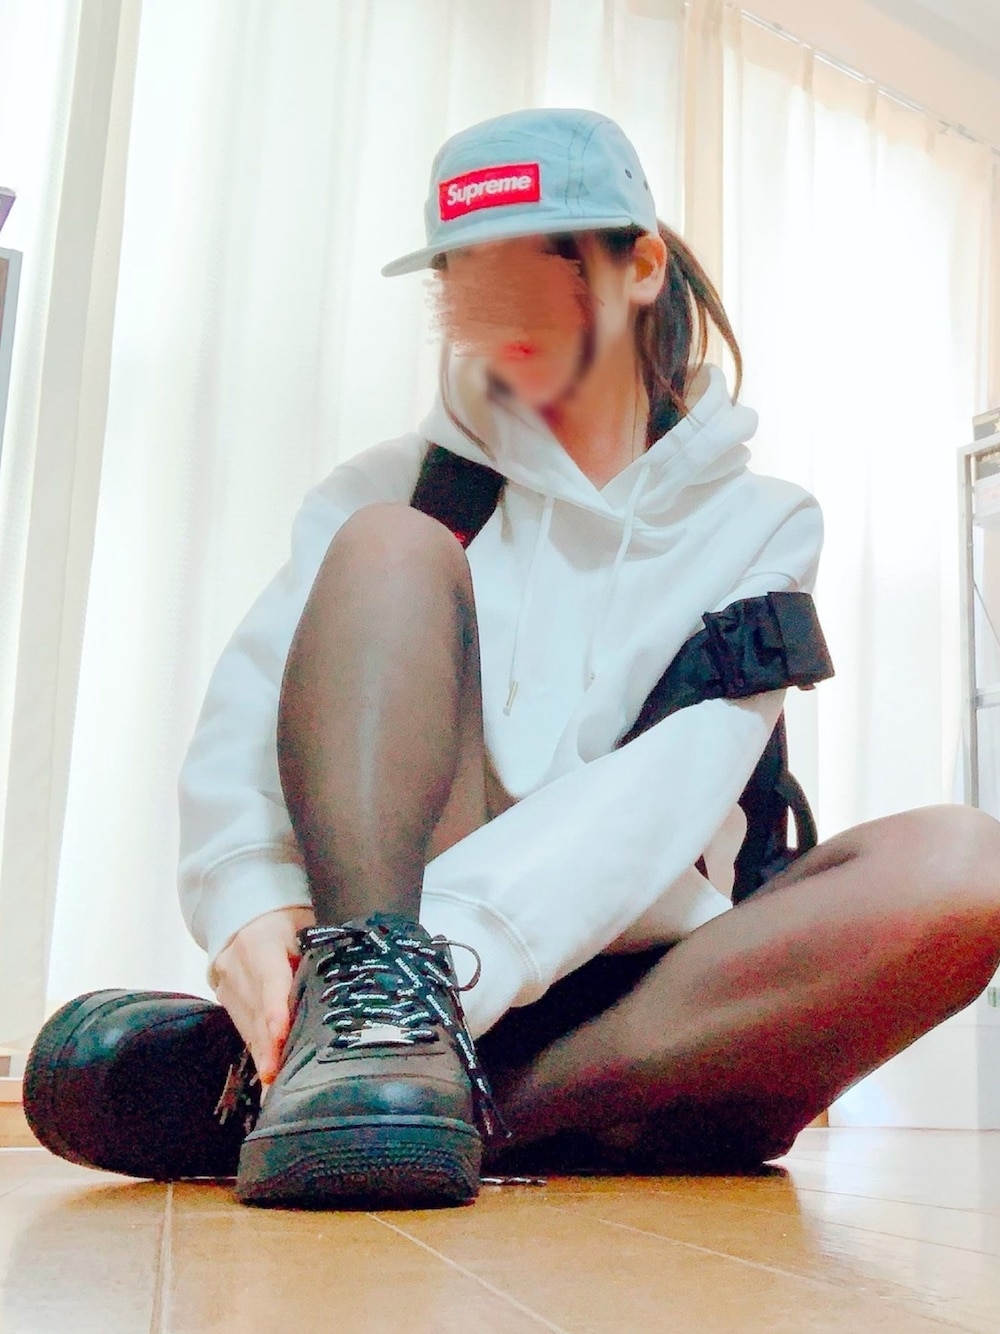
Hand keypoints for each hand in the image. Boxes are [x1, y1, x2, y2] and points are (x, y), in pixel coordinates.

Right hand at [212, 905, 315, 1085]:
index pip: (270, 982)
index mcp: (260, 942)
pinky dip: (257, 1048)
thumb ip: (313, 959)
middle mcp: (237, 964)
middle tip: (280, 1080)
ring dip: (263, 1055)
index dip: (275, 1013)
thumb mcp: (304, 931)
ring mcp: (226, 982)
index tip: (280, 1038)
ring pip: (247, 1024)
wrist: (248, 913)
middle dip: (269, 1048)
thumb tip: (334, 992)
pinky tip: (268, 1073)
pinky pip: (243, 1026)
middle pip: (256, 1011)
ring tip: (275, 1089)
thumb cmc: (287, 922)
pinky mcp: (224, 997)